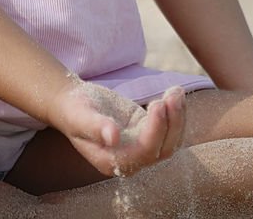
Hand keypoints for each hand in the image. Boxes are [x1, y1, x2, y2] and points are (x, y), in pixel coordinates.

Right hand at [45, 74, 186, 177]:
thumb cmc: (74, 111)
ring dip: (179, 116)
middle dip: (173, 123)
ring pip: (171, 140)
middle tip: (173, 94)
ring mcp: (141, 145)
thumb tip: (113, 137)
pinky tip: (175, 92)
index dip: (155, 130)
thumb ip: (95, 127)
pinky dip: (176, 112)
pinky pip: (168, 127)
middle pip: (163, 149)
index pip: (144, 152)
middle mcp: (131, 160)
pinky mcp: (146, 131)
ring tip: (176, 91)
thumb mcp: (80, 116)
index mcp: (113, 162)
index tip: (157, 103)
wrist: (73, 104)